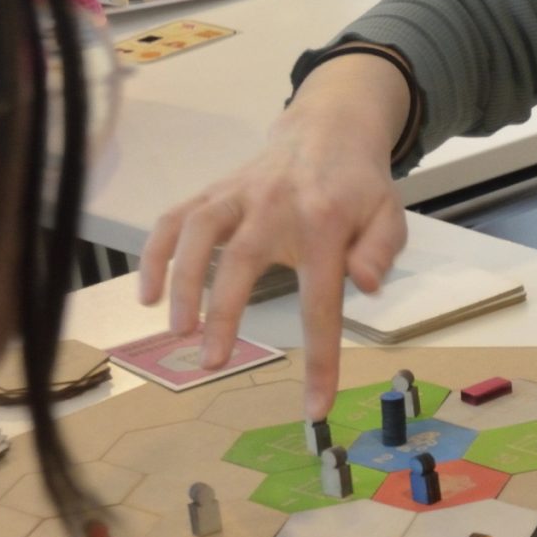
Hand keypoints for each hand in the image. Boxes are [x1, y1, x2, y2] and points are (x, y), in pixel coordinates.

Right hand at [138, 59, 410, 415]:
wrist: (329, 129)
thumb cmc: (358, 187)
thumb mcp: (389, 215)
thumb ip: (381, 251)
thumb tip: (366, 286)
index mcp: (326, 225)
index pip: (321, 301)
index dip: (319, 358)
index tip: (314, 406)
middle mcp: (276, 206)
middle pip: (243, 260)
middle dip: (225, 312)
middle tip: (213, 362)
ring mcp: (239, 195)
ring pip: (198, 232)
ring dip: (180, 281)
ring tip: (175, 331)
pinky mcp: (214, 191)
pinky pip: (175, 218)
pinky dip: (154, 253)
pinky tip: (146, 293)